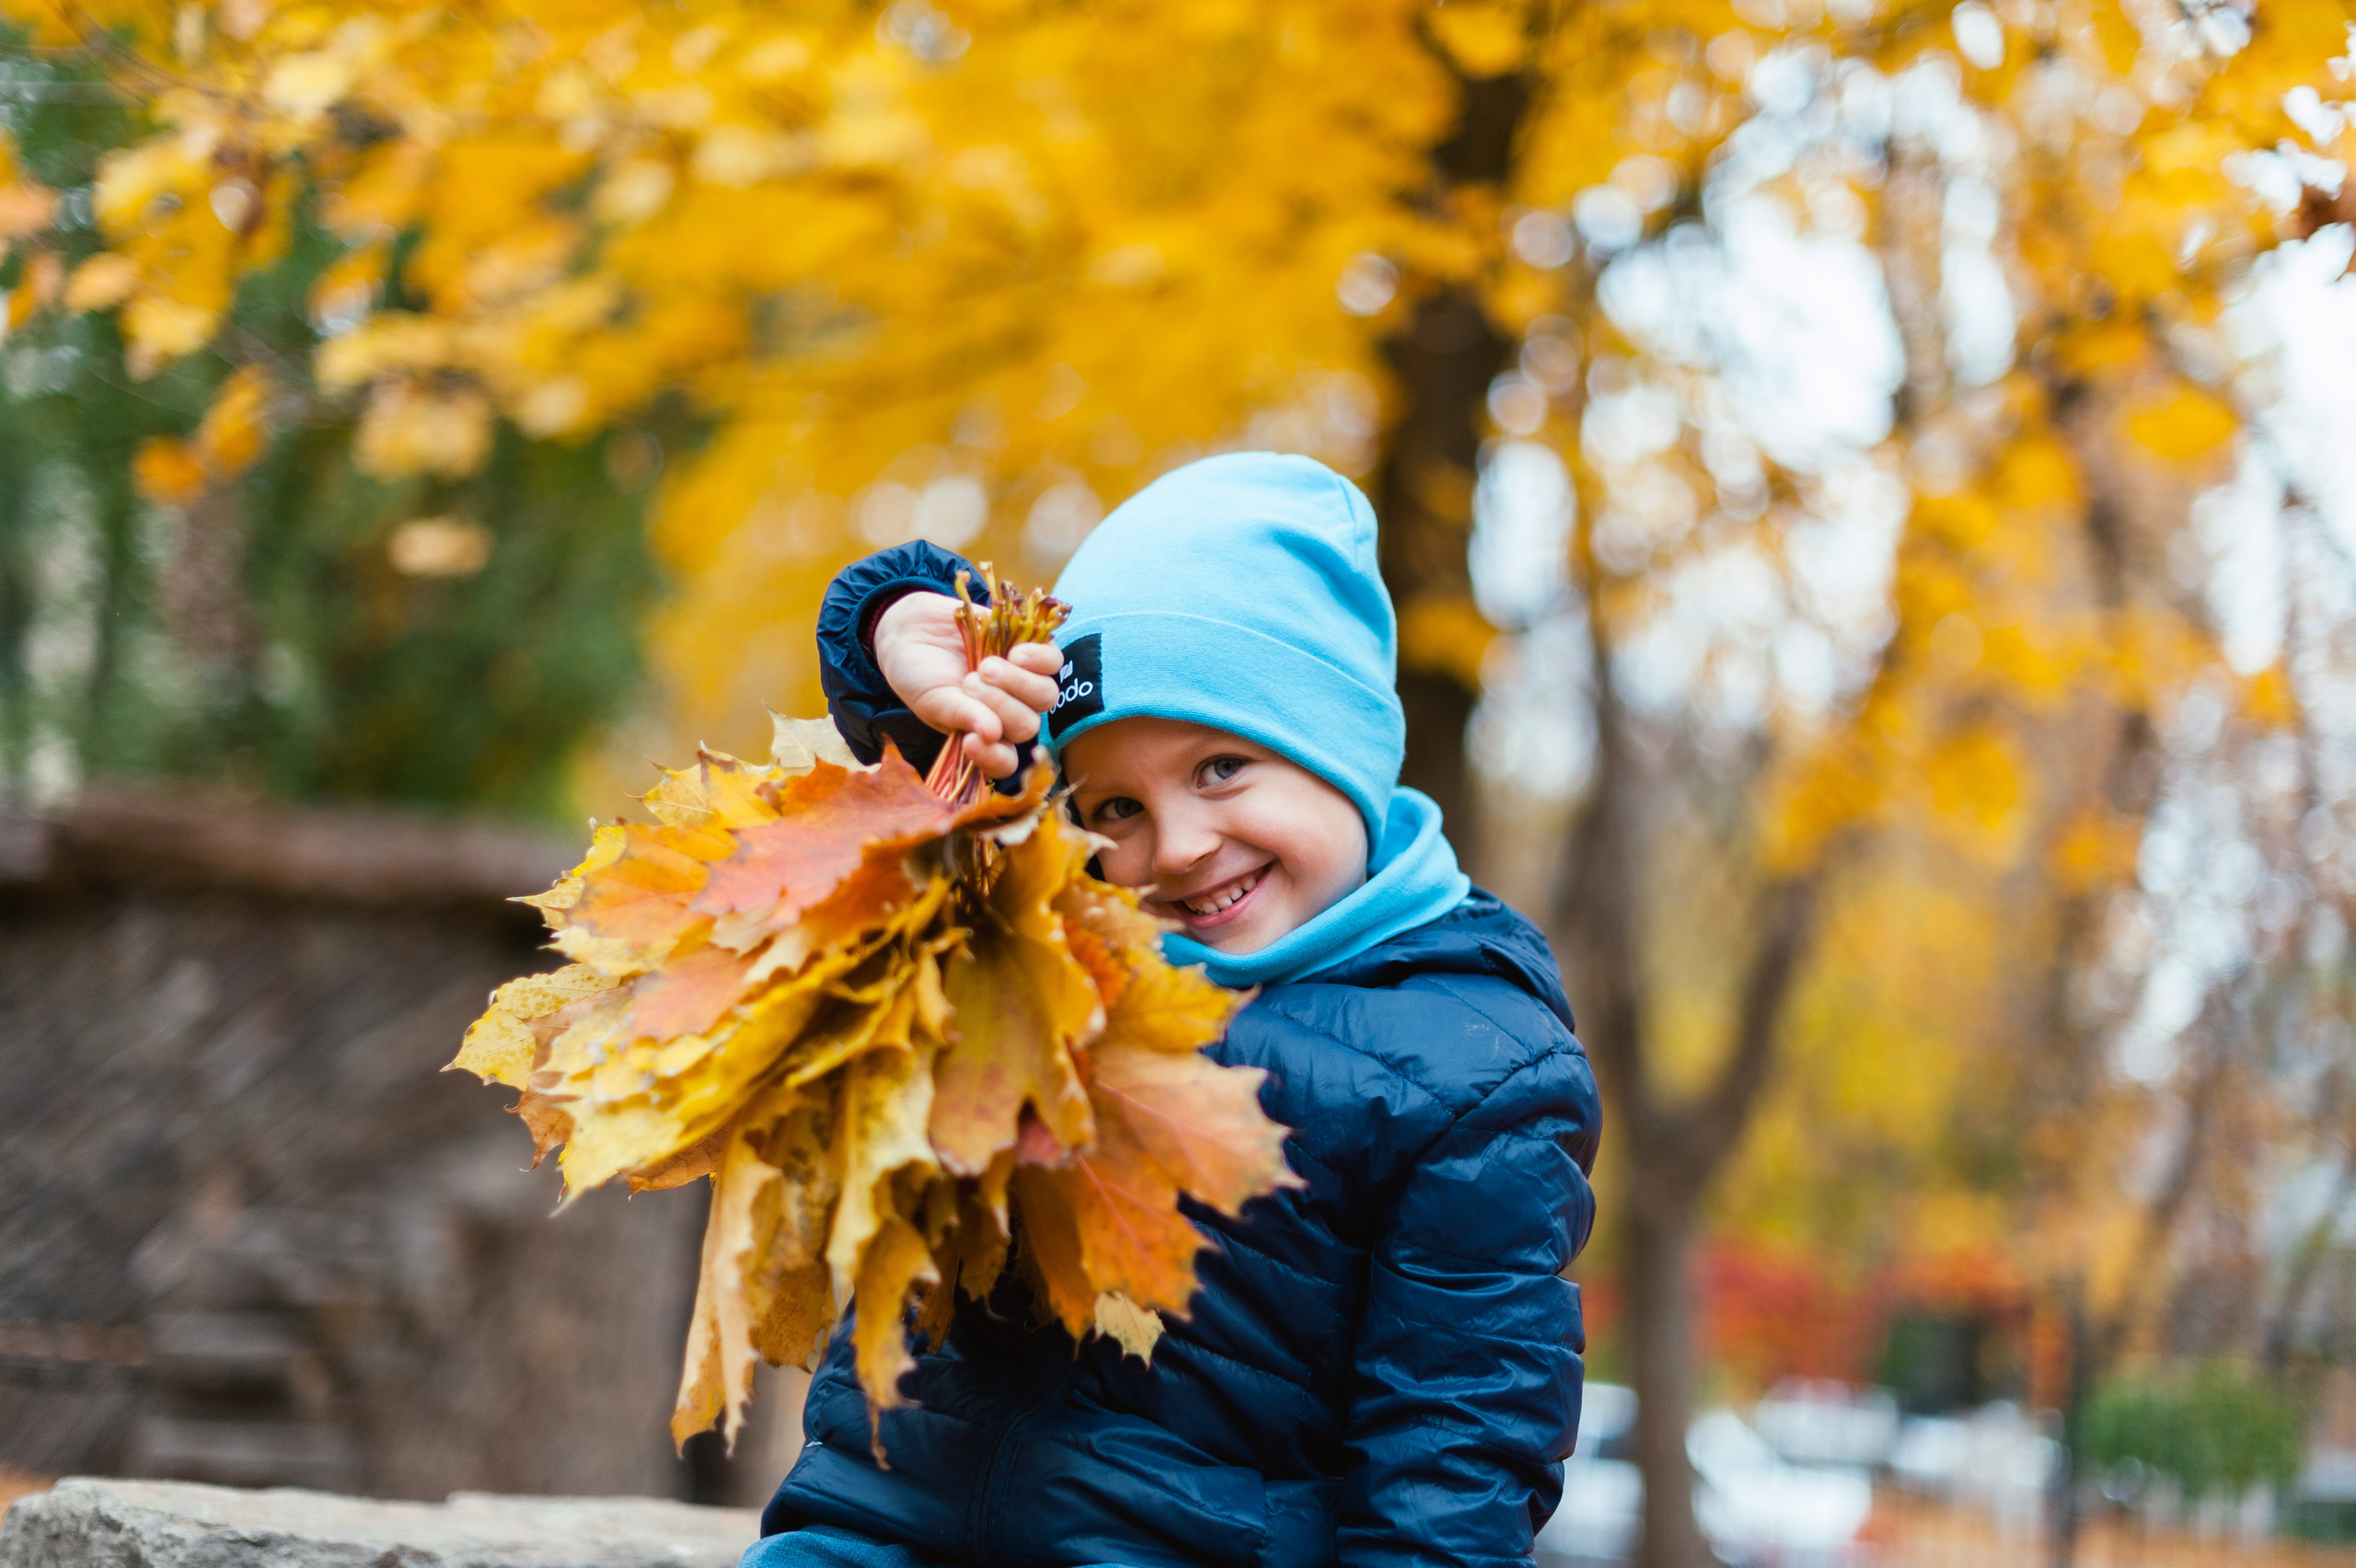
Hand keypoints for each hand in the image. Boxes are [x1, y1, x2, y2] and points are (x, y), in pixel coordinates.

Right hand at [872, 591, 1063, 778]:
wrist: (912, 628)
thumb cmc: (918, 674)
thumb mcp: (933, 699)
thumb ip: (962, 716)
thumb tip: (992, 734)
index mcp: (983, 736)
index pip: (1004, 762)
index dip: (994, 757)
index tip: (970, 742)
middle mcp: (1007, 713)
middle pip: (1028, 726)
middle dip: (999, 706)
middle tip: (968, 683)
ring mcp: (1021, 683)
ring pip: (1045, 695)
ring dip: (1017, 683)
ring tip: (985, 667)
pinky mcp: (1030, 650)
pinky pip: (1052, 661)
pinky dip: (1036, 659)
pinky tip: (1014, 653)